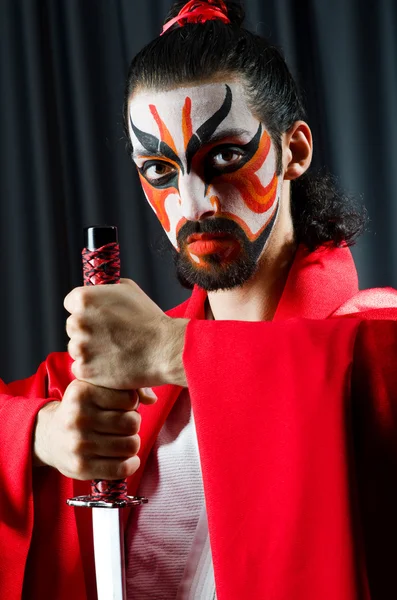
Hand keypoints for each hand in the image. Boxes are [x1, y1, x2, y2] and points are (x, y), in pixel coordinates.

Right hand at [32, 379, 156, 478]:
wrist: (50, 436)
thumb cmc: (83, 408)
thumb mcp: (96, 387)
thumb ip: (126, 385)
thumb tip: (152, 399)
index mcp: (82, 392)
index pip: (130, 398)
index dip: (133, 403)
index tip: (124, 406)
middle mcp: (78, 417)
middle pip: (132, 422)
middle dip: (133, 424)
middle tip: (123, 425)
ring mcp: (79, 444)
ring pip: (131, 445)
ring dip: (132, 443)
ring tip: (122, 439)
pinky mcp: (81, 468)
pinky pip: (122, 468)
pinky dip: (131, 464)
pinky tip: (127, 459)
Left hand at [64, 279, 187, 388]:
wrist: (163, 349)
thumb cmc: (149, 319)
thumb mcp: (128, 290)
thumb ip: (105, 290)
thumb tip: (97, 290)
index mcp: (84, 299)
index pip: (70, 303)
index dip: (86, 310)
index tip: (99, 317)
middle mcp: (77, 321)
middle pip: (73, 327)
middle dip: (88, 331)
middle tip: (110, 336)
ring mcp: (80, 347)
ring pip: (76, 348)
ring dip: (90, 350)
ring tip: (114, 350)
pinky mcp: (84, 369)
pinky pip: (81, 368)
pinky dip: (93, 369)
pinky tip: (112, 363)